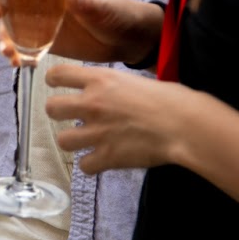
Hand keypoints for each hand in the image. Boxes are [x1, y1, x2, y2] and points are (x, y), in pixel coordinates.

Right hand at [0, 0, 161, 65]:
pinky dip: (13, 52)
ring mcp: (36, 16)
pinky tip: (18, 62)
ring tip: (7, 51)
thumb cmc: (118, 14)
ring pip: (6, 18)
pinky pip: (17, 42)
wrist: (127, 42)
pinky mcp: (39, 38)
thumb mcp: (106, 7)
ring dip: (0, 33)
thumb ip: (89, 2)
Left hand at [46, 64, 200, 173]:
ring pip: (62, 140)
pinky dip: (91, 165)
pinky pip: (84, 166)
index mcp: (101, 79)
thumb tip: (116, 92)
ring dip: (73, 141)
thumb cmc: (173, 100)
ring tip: (86, 141)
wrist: (187, 127)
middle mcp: (92, 104)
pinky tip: (102, 160)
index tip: (56, 84)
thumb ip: (117, 86)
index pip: (58, 73)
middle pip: (52, 108)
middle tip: (71, 117)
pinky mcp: (108, 156)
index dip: (53, 80)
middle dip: (58, 113)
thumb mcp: (138, 81)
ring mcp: (98, 131)